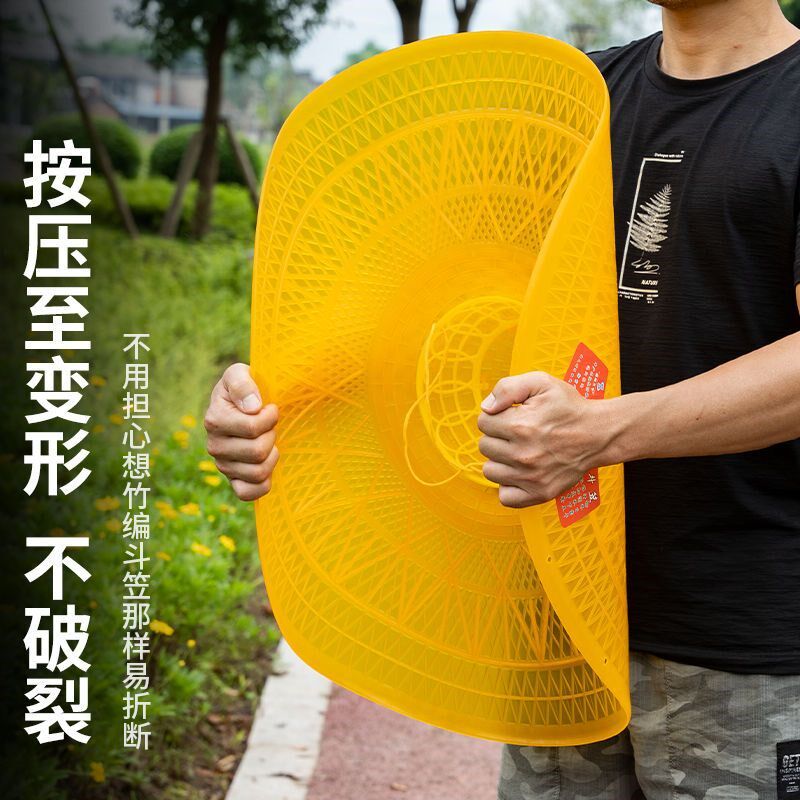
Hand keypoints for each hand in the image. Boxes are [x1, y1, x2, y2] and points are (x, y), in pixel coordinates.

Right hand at [204, 363, 278, 500]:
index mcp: (214, 420)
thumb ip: (243, 383)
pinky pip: (248, 493)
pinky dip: (263, 483)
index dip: (270, 417)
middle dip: (272, 435)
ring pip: (258, 472)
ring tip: (269, 442)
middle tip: (270, 426)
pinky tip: (268, 465)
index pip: (252, 428)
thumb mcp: (239, 373)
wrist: (243, 405)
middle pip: (257, 452)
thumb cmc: (243, 388)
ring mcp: (223, 466)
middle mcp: (215, 446)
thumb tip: (253, 407)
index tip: (271, 407)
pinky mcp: (232, 480)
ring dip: (272, 456)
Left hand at [477, 372, 606, 507]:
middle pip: (484, 446)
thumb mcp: (541, 383)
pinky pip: (505, 497)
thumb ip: (507, 388)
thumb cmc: (569, 407)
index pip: (483, 422)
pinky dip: (509, 486)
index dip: (496, 416)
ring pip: (490, 471)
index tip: (512, 416)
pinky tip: (519, 472)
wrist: (599, 433)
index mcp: (521, 425)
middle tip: (518, 433)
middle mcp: (523, 454)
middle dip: (498, 437)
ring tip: (519, 451)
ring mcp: (531, 477)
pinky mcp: (540, 493)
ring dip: (500, 460)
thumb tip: (486, 407)